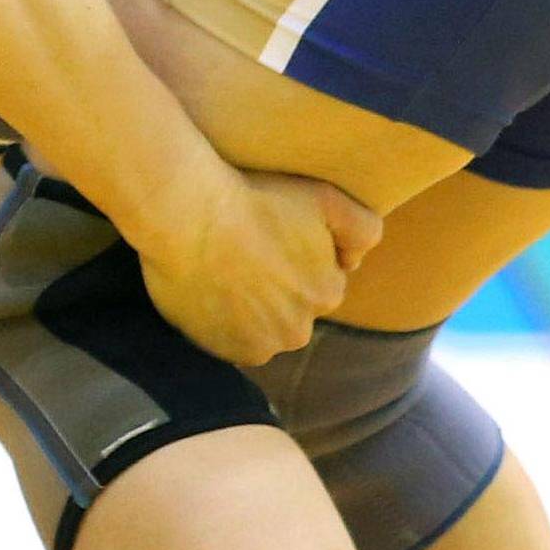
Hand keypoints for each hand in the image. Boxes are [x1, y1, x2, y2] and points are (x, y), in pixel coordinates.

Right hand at [139, 168, 378, 364]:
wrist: (186, 216)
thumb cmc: (253, 199)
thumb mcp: (325, 198)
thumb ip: (362, 229)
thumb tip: (354, 263)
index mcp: (327, 292)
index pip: (314, 285)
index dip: (291, 263)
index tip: (266, 243)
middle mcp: (300, 328)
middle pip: (289, 312)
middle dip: (274, 293)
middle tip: (242, 259)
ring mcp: (263, 344)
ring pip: (262, 330)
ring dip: (249, 312)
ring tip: (222, 276)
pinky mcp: (227, 351)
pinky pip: (231, 343)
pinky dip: (222, 326)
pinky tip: (208, 295)